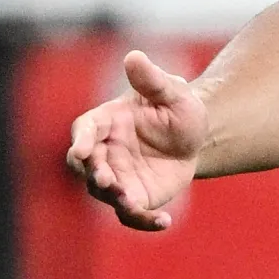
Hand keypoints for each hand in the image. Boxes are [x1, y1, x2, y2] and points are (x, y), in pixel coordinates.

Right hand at [66, 50, 208, 230]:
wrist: (197, 136)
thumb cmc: (179, 108)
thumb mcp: (173, 92)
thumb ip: (152, 79)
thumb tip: (133, 56)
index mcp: (106, 121)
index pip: (85, 130)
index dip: (81, 141)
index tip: (82, 151)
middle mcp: (105, 151)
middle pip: (88, 166)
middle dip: (94, 173)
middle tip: (106, 179)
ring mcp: (117, 176)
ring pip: (104, 193)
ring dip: (114, 198)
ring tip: (132, 201)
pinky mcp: (134, 196)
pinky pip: (131, 214)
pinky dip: (143, 221)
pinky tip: (165, 222)